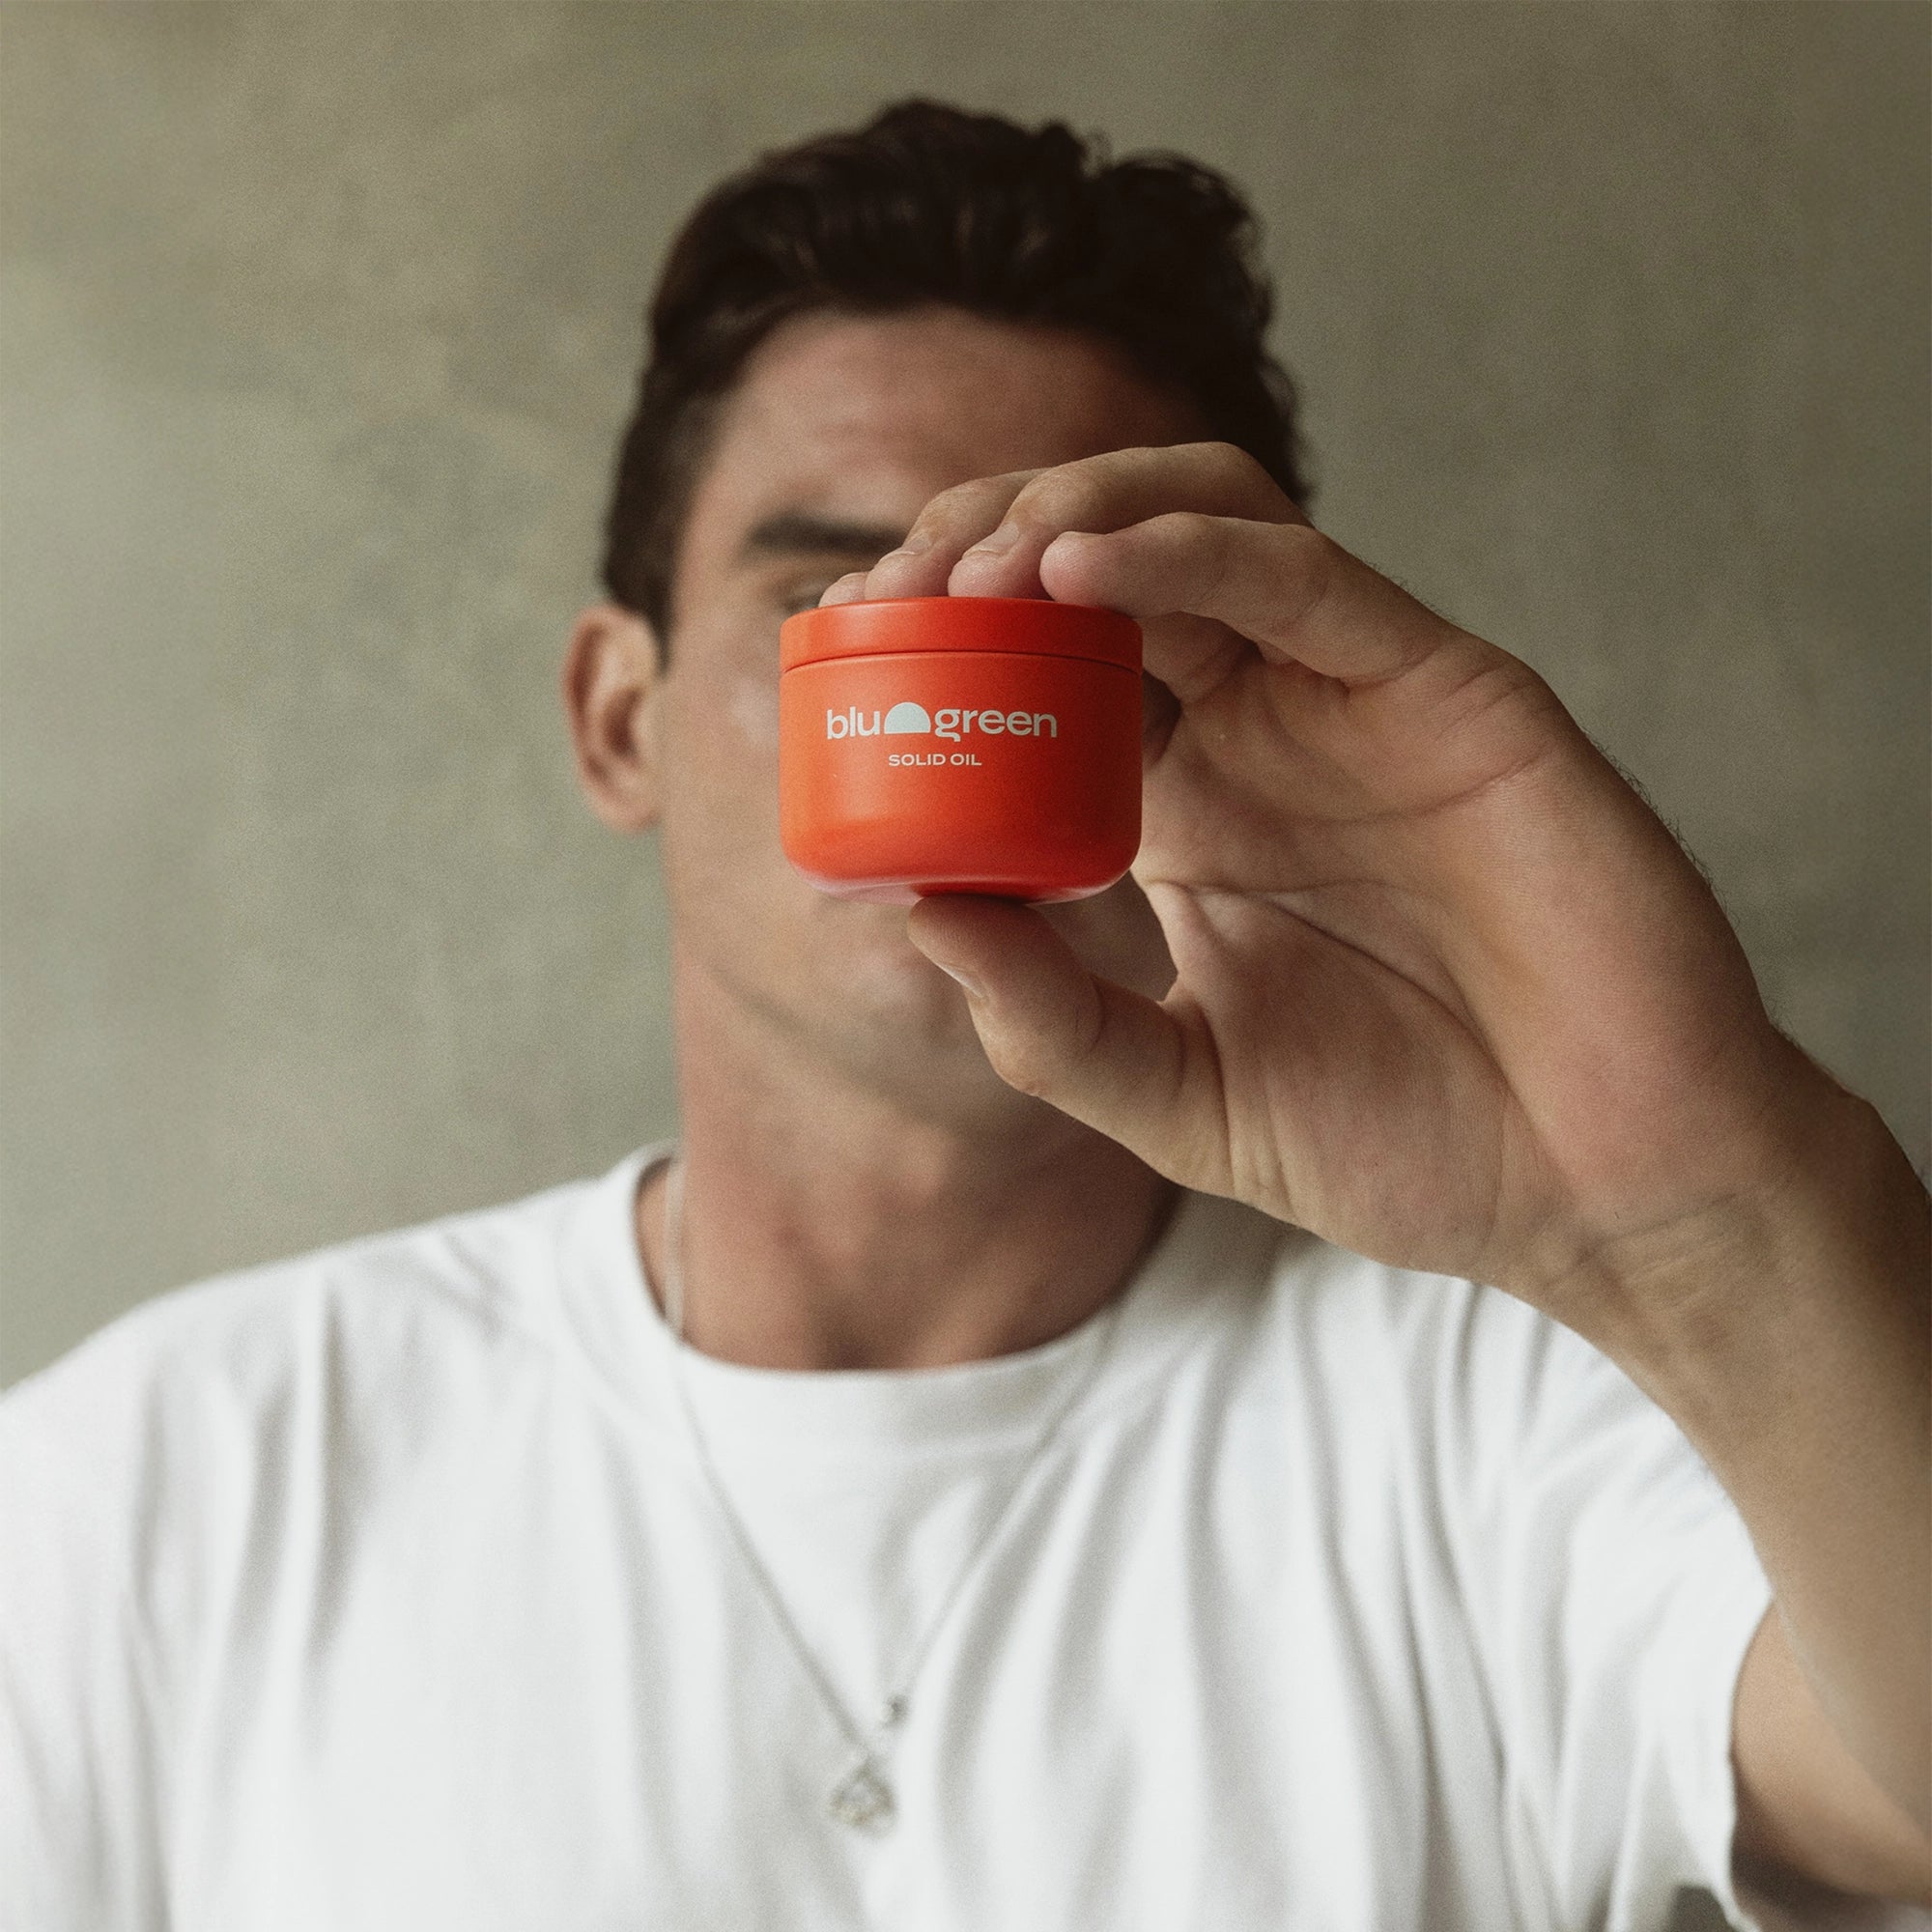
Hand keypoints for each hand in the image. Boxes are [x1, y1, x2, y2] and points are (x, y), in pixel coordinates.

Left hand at [822, 443, 1848, 1335]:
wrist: (1595, 1194)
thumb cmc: (1409, 1147)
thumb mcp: (1178, 1097)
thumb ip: (1047, 1019)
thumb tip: (907, 911)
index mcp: (1191, 814)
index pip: (1045, 672)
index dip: (939, 637)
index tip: (835, 647)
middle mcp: (1262, 734)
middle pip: (1105, 564)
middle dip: (977, 544)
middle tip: (880, 594)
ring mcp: (1353, 703)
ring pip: (1203, 521)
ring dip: (1069, 512)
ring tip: (965, 564)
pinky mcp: (1449, 692)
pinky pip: (1306, 579)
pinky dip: (1186, 551)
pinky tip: (1074, 568)